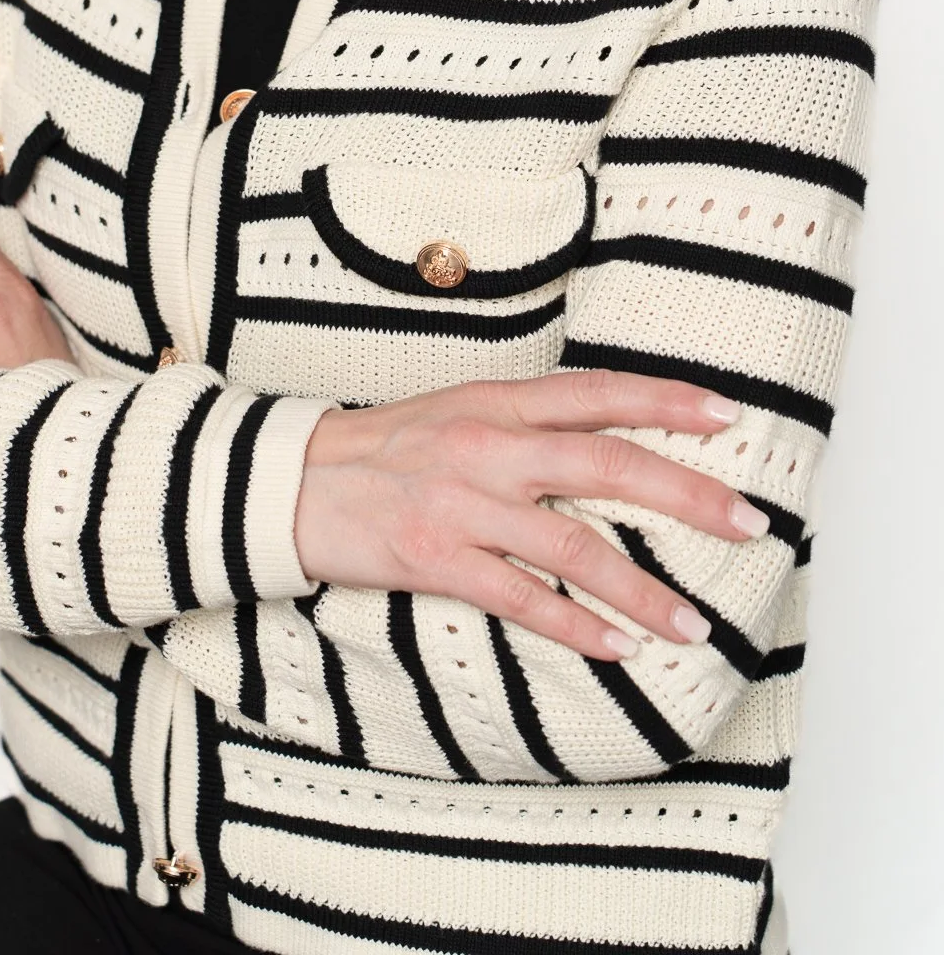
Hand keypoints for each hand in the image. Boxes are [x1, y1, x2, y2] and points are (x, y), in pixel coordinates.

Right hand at [294, 370, 769, 660]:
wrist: (290, 481)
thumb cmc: (384, 448)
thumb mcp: (457, 412)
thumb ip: (526, 422)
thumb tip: (607, 437)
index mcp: (497, 401)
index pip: (598, 392)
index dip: (666, 399)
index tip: (729, 414)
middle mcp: (488, 446)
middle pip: (606, 463)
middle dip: (687, 495)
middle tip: (750, 521)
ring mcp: (463, 504)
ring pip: (575, 546)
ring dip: (644, 589)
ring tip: (697, 624)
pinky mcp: (435, 558)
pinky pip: (521, 599)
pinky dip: (577, 627)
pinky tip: (620, 648)